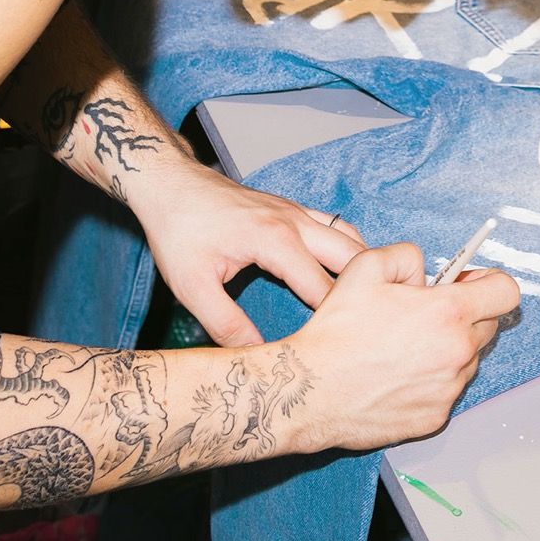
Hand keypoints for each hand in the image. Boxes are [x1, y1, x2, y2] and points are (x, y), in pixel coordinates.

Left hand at [130, 152, 366, 346]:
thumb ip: (225, 324)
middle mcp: (295, 223)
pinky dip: (349, 246)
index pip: (322, 287)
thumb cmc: (179, 232)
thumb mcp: (193, 286)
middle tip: (368, 325)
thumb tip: (253, 355)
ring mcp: (296, 212)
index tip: (345, 346)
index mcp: (276, 242)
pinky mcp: (290, 208)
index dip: (335, 318)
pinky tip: (346, 268)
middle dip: (364, 290)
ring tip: (366, 300)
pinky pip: (335, 224)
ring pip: (350, 236)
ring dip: (363, 265)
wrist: (171, 185)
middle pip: (351, 256)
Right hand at [291, 244, 519, 452]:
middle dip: (465, 316)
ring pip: (467, 361)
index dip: (489, 283)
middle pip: (488, 327)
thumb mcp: (367, 267)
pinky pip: (446, 391)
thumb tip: (426, 273)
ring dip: (448, 350)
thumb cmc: (337, 332)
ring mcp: (448, 390)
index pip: (506, 292)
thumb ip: (408, 256)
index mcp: (448, 313)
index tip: (468, 284)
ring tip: (405, 348)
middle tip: (427, 314)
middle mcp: (457, 353)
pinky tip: (398, 375)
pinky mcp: (435, 418)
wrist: (310, 391)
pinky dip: (431, 381)